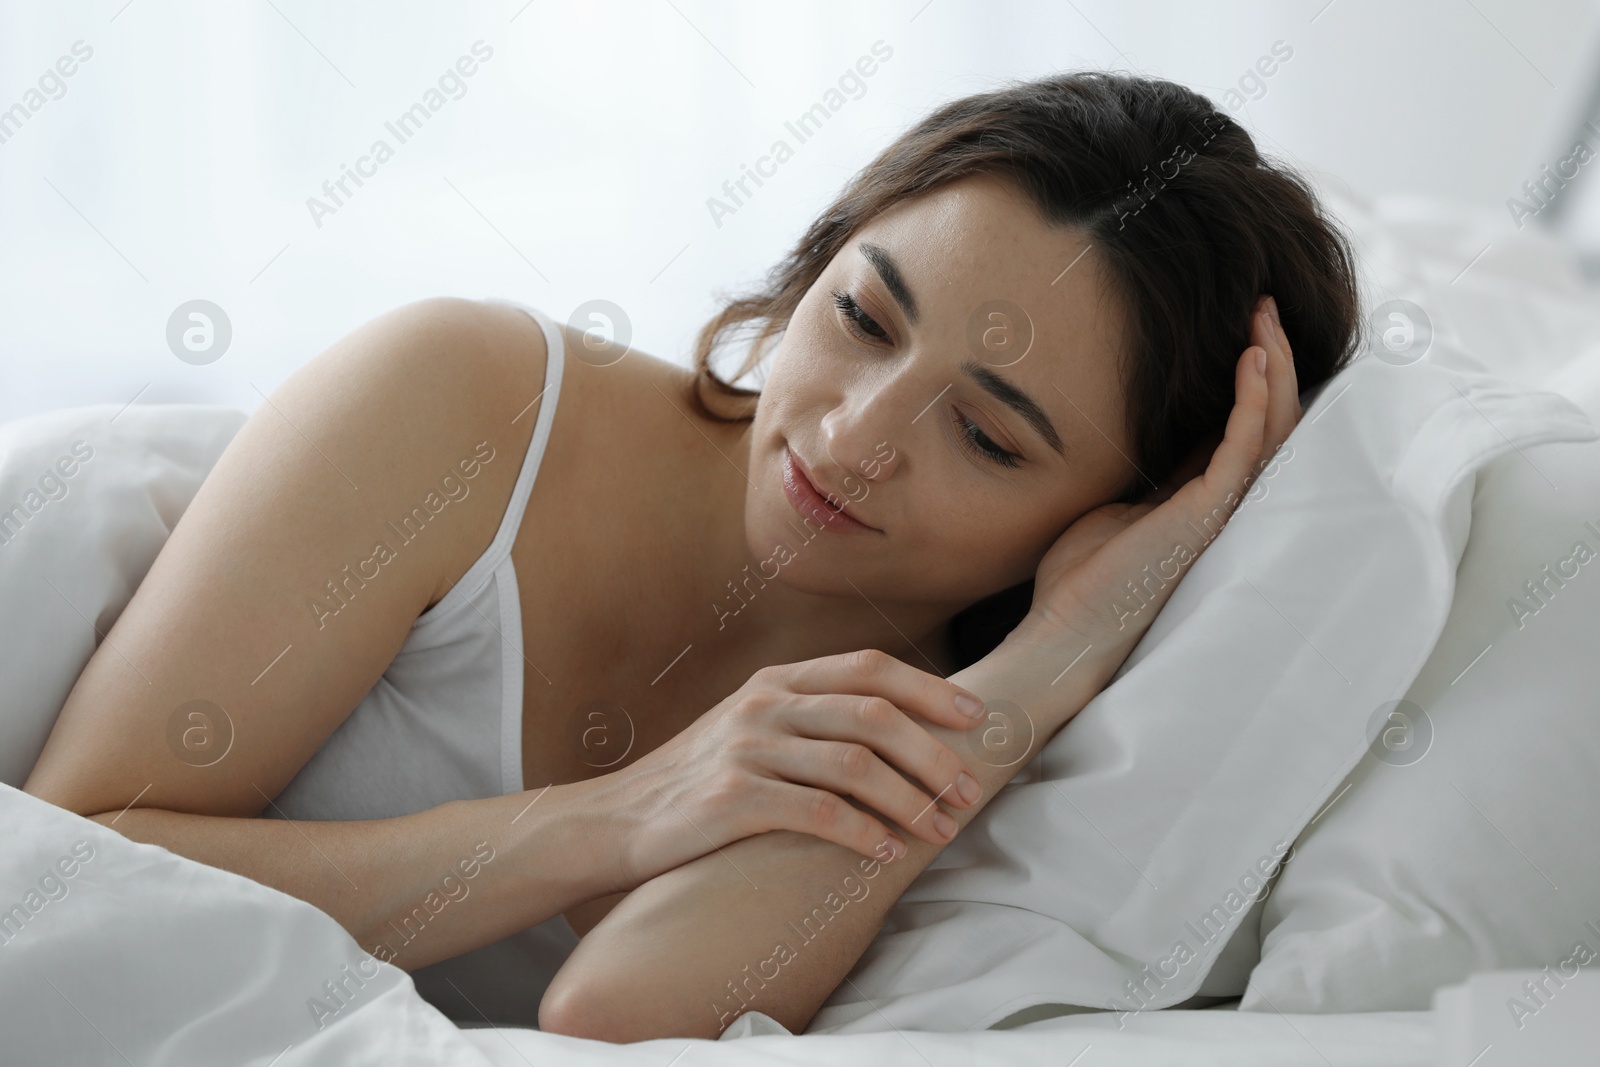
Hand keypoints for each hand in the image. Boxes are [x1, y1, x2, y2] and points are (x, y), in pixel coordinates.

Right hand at [608, 649, 987, 889]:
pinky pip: (817, 812)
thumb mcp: (751, 729)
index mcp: (777, 681)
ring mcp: (747, 748)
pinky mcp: (732, 798)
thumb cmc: (698, 782)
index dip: (931, 690)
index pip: (870, 668)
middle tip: (968, 792)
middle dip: (934, 754)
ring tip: (940, 832)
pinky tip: (886, 853)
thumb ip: (811, 719)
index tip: (978, 719)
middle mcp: (764, 704)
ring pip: (855, 763)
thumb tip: (901, 732)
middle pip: (874, 715)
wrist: (615, 820)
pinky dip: (863, 833)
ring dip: (910, 800)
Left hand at [1010, 295, 1301, 680]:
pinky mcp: (1208, 512)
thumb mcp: (1117, 506)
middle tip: (1265, 303)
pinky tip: (1251, 356)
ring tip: (1265, 313)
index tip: (1242, 328)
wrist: (1065, 629)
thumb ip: (1147, 475)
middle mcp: (1224, 504)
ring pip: (1272, 427)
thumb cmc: (1081, 578)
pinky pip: (1245, 444)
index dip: (1249, 377)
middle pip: (1273, 421)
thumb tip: (1153, 437)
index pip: (1243, 429)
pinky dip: (1253, 397)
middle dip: (1275, 358)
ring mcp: (1222, 510)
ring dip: (1273, 365)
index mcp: (1203, 501)